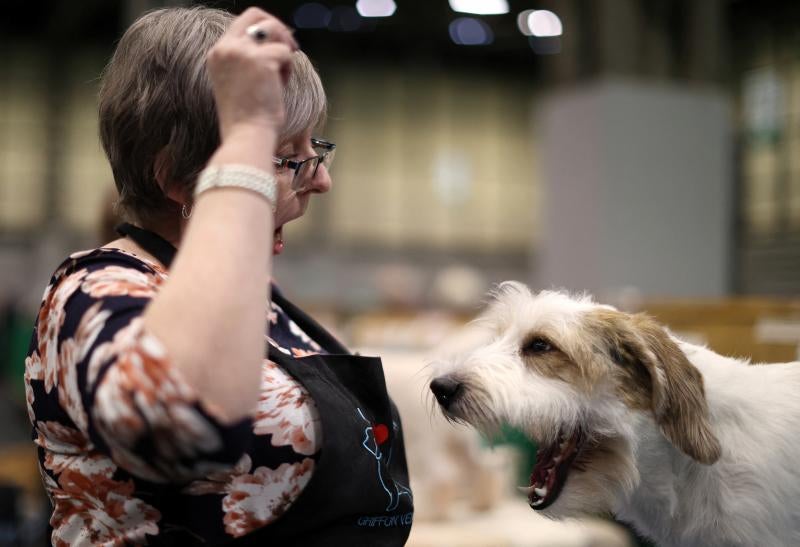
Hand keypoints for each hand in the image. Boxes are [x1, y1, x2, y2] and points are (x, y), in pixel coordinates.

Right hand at [206, 8, 298, 140]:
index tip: (277, 42)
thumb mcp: (237, 82)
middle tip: (290, 47)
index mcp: (217, 54)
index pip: (242, 23)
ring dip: (284, 52)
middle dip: (278, 27)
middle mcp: (226, 48)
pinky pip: (286, 53)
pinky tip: (279, 89)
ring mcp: (242, 52)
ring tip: (281, 78)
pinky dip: (288, 71)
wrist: (246, 136)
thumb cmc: (246, 118)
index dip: (264, 28)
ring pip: (274, 31)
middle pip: (256, 15)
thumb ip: (247, 60)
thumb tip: (272, 44)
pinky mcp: (262, 60)